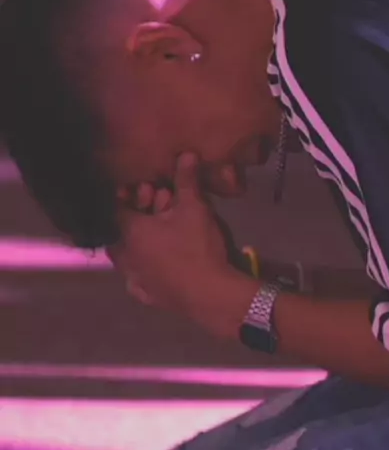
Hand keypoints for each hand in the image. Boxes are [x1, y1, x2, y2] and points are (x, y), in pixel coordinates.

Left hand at [109, 152, 254, 330]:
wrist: (210, 295)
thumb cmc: (197, 246)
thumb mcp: (194, 208)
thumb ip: (186, 180)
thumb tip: (185, 153)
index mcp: (129, 232)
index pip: (117, 207)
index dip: (131, 195)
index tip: (145, 187)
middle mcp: (125, 256)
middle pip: (122, 230)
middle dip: (139, 214)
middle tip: (162, 204)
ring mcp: (134, 279)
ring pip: (129, 255)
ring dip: (142, 240)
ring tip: (162, 231)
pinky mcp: (147, 296)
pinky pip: (138, 279)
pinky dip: (145, 267)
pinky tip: (157, 264)